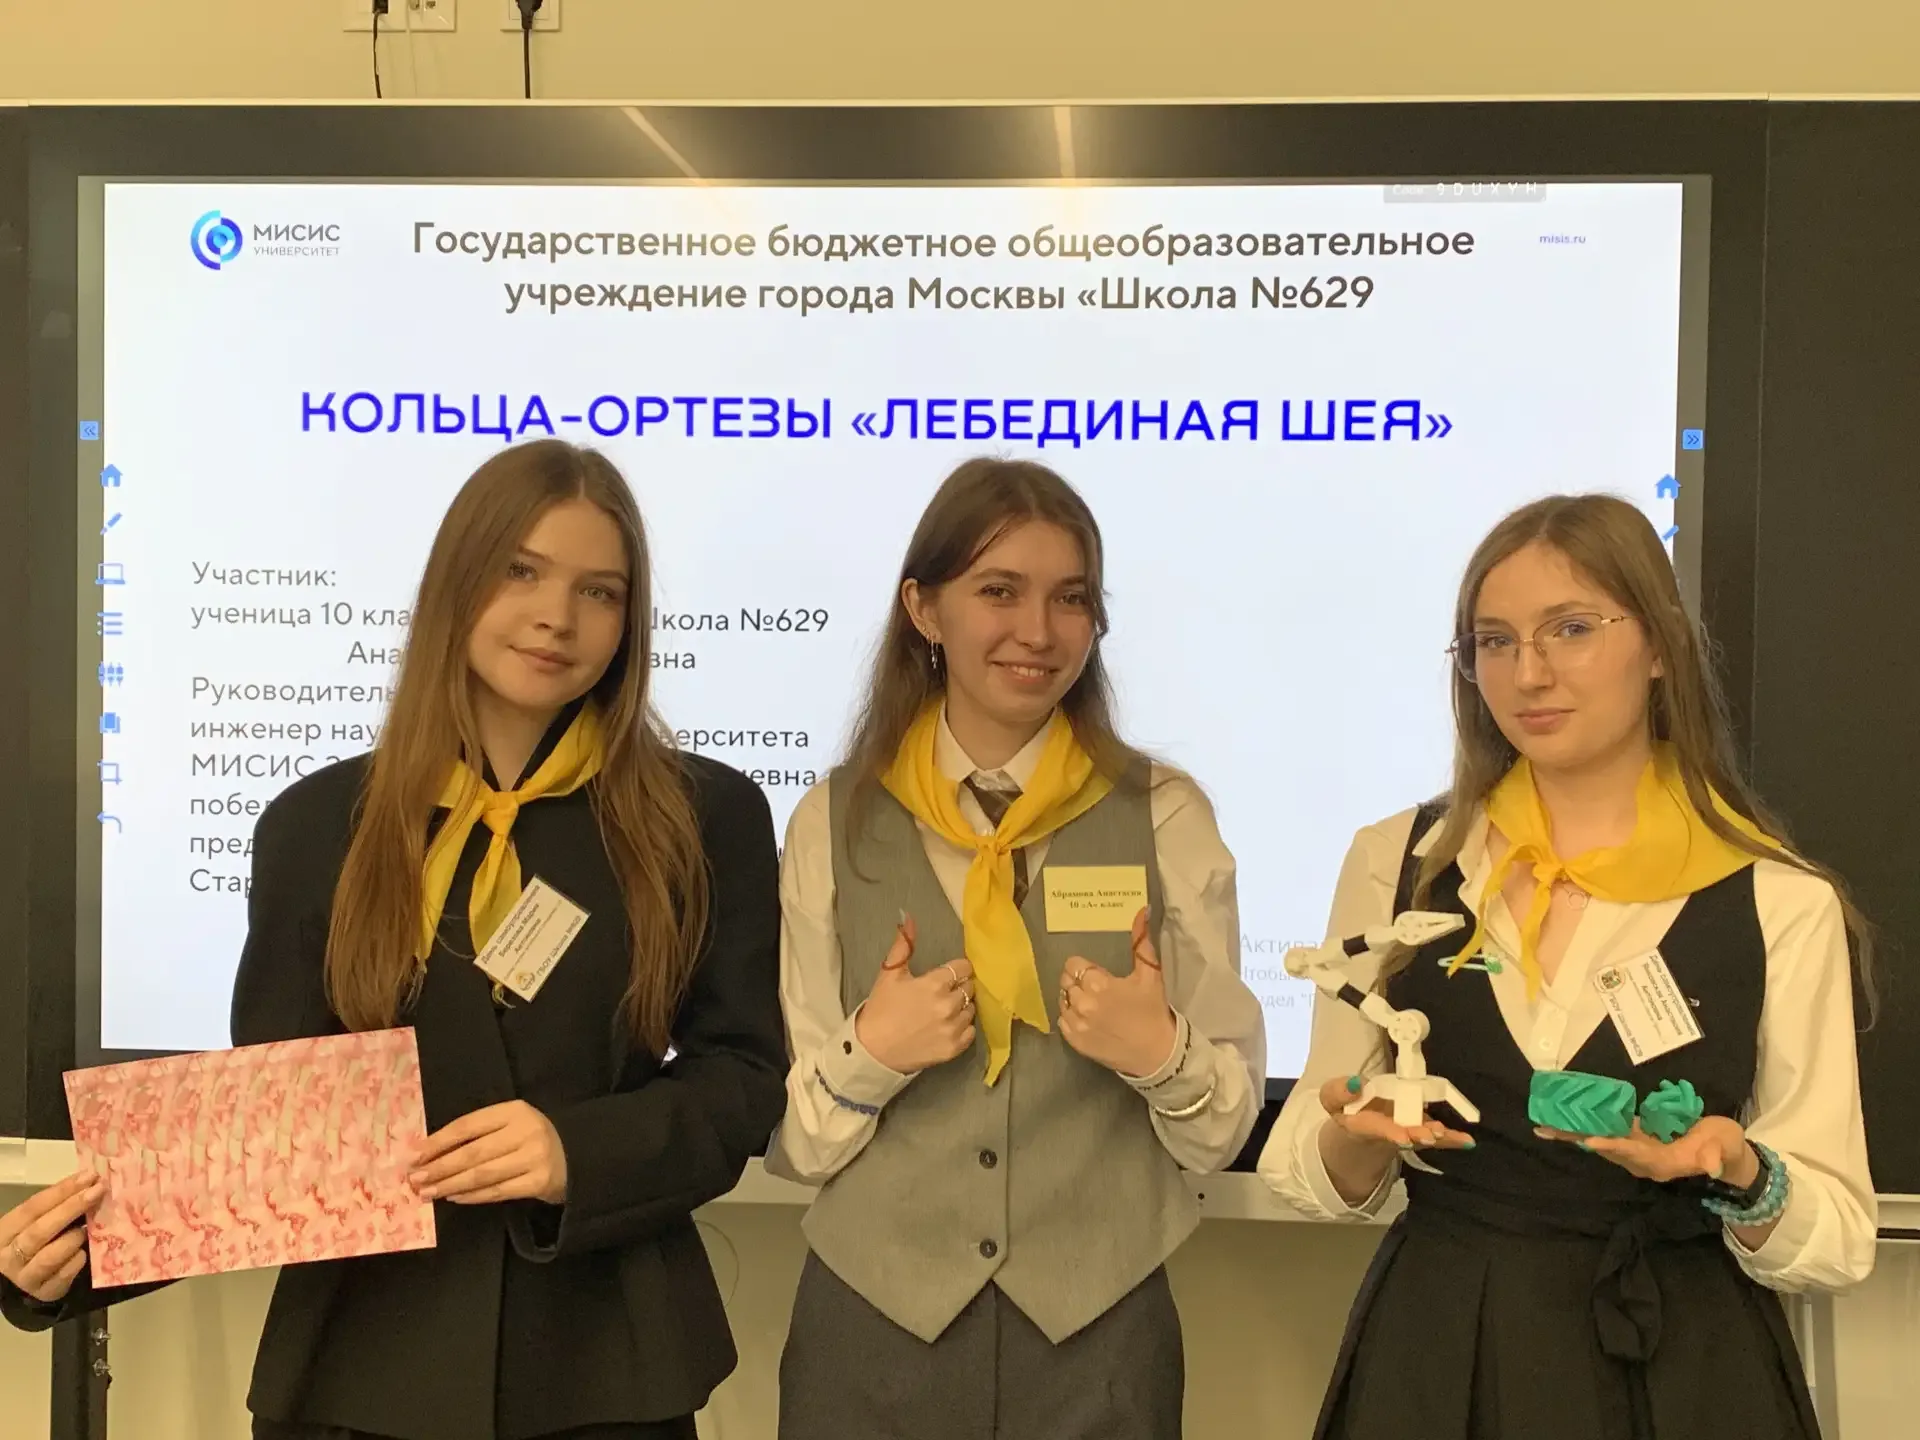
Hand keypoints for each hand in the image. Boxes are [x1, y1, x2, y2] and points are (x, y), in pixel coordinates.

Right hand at [0, 1171, 105, 1303]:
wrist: (30, 1277)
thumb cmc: (38, 1240)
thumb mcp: (38, 1221)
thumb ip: (57, 1205)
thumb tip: (90, 1182)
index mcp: (5, 1231)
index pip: (32, 1207)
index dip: (61, 1191)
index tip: (88, 1177)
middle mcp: (9, 1256)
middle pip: (39, 1231)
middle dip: (71, 1208)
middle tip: (97, 1191)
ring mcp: (25, 1277)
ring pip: (50, 1256)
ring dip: (73, 1238)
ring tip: (87, 1227)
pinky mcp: (44, 1292)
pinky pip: (64, 1274)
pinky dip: (78, 1260)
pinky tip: (85, 1251)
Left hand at [410, 1100, 568, 1205]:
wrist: (577, 1156)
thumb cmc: (532, 1139)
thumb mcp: (510, 1125)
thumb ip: (478, 1134)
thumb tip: (430, 1153)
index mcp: (513, 1111)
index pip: (468, 1125)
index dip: (438, 1141)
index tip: (413, 1155)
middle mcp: (525, 1131)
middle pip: (473, 1152)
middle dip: (440, 1167)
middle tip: (415, 1179)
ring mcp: (533, 1157)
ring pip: (482, 1174)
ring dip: (450, 1184)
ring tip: (428, 1192)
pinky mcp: (539, 1182)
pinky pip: (498, 1192)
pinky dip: (473, 1196)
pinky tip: (455, 1197)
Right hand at [854, 911, 976, 1072]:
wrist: (872, 1051)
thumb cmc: (881, 1009)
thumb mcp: (889, 974)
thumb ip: (903, 945)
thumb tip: (908, 918)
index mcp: (935, 983)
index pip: (963, 967)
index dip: (956, 969)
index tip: (947, 975)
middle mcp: (949, 1005)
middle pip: (970, 987)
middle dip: (959, 987)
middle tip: (942, 993)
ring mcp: (953, 1028)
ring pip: (972, 1009)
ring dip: (961, 1008)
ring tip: (943, 1011)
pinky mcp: (954, 1048)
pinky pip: (971, 1032)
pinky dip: (962, 1028)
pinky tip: (946, 1027)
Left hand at [1058, 908, 1179, 1077]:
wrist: (1157, 1054)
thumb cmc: (1153, 1011)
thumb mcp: (1150, 974)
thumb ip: (1141, 942)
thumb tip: (1141, 910)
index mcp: (1098, 984)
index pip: (1073, 964)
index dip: (1085, 968)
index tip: (1099, 975)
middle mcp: (1082, 1003)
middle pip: (1066, 981)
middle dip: (1079, 982)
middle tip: (1098, 990)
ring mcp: (1076, 1024)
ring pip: (1062, 1000)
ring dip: (1074, 999)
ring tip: (1094, 1005)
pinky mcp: (1074, 1041)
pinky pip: (1062, 1020)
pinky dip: (1072, 1018)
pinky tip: (1090, 1020)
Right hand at [1317, 1075, 1474, 1152]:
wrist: (1360, 1123)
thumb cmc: (1347, 1107)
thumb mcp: (1332, 1097)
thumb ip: (1338, 1091)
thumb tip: (1355, 1083)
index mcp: (1362, 1124)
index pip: (1376, 1129)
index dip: (1390, 1132)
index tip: (1403, 1137)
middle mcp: (1388, 1132)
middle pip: (1404, 1135)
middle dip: (1417, 1135)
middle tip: (1432, 1135)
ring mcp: (1407, 1131)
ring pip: (1422, 1135)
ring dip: (1436, 1137)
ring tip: (1448, 1134)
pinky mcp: (1420, 1128)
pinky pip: (1437, 1136)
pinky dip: (1453, 1139)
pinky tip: (1467, 1141)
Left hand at [1535, 1114, 1755, 1185]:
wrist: (1725, 1156)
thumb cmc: (1725, 1148)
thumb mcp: (1724, 1148)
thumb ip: (1715, 1156)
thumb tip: (1710, 1164)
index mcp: (1663, 1163)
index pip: (1634, 1153)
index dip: (1614, 1146)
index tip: (1591, 1140)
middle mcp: (1644, 1161)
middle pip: (1606, 1149)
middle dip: (1577, 1139)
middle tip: (1545, 1130)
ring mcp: (1637, 1153)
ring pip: (1601, 1142)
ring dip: (1573, 1135)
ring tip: (1544, 1126)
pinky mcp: (1636, 1141)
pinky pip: (1607, 1135)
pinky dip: (1586, 1128)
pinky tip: (1566, 1121)